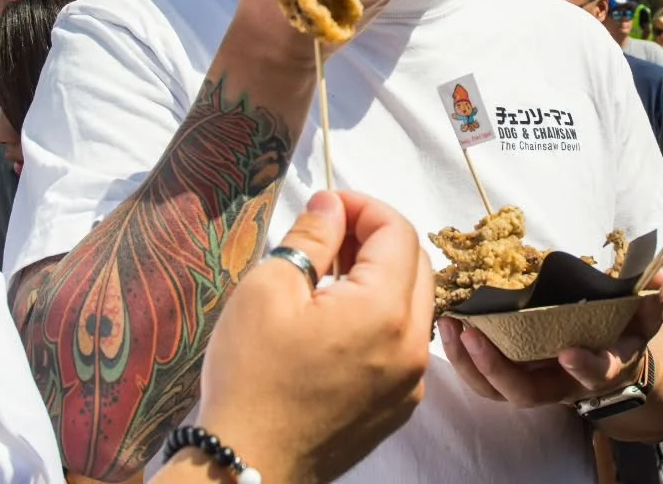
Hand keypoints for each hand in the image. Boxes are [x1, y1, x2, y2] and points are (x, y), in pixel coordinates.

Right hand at [194, 191, 431, 483]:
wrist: (247, 463)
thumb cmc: (252, 376)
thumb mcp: (269, 287)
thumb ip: (312, 235)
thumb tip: (332, 205)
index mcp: (385, 311)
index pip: (398, 231)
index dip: (363, 206)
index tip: (327, 205)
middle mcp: (412, 346)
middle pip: (415, 265)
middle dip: (375, 238)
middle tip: (327, 236)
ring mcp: (410, 381)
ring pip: (412, 304)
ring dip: (379, 277)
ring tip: (326, 276)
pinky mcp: (397, 405)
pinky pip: (403, 343)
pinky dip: (379, 317)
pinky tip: (334, 321)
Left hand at [437, 273, 662, 407]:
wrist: (608, 360)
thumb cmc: (622, 333)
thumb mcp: (644, 317)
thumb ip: (650, 300)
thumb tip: (654, 276)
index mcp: (599, 370)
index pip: (596, 376)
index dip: (586, 368)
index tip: (570, 353)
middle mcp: (562, 385)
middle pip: (526, 393)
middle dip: (496, 369)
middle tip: (473, 336)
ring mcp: (532, 382)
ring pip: (495, 390)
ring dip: (467, 363)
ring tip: (449, 327)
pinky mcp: (510, 373)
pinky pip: (481, 376)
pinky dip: (460, 356)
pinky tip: (446, 325)